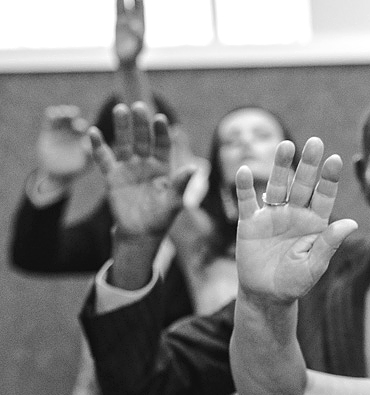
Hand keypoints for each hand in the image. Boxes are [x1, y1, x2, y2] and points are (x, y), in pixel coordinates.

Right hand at [36, 105, 90, 182]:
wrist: (58, 174)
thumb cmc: (75, 170)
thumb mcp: (85, 164)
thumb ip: (88, 155)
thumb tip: (88, 147)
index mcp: (84, 137)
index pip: (85, 127)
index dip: (83, 125)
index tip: (81, 128)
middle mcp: (73, 132)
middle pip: (74, 119)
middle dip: (73, 116)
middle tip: (72, 118)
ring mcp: (61, 131)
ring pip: (63, 117)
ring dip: (64, 112)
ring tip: (63, 114)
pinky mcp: (49, 131)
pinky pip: (50, 119)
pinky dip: (52, 114)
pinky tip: (53, 114)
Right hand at [88, 102, 196, 237]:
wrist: (141, 233)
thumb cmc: (161, 218)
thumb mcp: (174, 202)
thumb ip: (181, 185)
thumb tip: (194, 168)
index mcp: (163, 167)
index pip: (162, 145)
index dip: (161, 133)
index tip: (160, 119)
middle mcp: (145, 163)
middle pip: (142, 139)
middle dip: (141, 124)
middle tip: (139, 106)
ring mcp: (128, 168)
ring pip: (124, 143)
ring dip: (122, 127)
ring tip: (120, 109)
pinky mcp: (112, 176)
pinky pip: (104, 159)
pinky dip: (98, 147)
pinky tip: (94, 132)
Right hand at [114, 0, 144, 65]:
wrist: (125, 62)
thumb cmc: (133, 57)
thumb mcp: (136, 48)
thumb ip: (137, 38)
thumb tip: (135, 28)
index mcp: (141, 27)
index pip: (141, 10)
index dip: (139, 1)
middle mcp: (135, 23)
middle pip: (134, 6)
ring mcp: (126, 23)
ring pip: (125, 7)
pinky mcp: (119, 25)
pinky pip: (118, 12)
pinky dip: (118, 4)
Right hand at [234, 138, 357, 304]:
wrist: (267, 295)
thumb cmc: (295, 282)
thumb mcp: (314, 266)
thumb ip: (329, 244)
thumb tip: (350, 223)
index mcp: (315, 223)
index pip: (324, 196)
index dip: (328, 179)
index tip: (335, 160)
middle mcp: (295, 214)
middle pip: (302, 185)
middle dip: (308, 165)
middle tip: (315, 142)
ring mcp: (272, 216)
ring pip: (277, 186)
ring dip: (280, 166)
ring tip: (286, 145)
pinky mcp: (250, 223)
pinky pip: (247, 201)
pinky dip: (244, 187)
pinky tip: (245, 171)